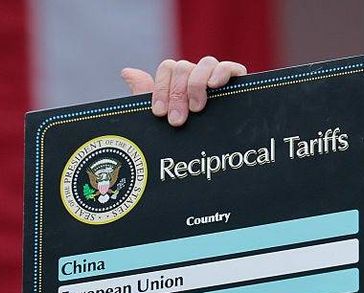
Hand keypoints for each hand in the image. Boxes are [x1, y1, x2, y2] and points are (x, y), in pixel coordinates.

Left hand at [121, 57, 246, 126]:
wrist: (213, 159)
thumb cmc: (184, 138)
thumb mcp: (161, 120)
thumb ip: (144, 95)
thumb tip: (126, 72)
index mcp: (179, 82)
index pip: (168, 68)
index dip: (161, 88)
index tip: (159, 113)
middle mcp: (197, 76)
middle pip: (183, 67)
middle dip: (176, 94)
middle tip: (177, 121)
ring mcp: (217, 79)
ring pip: (206, 63)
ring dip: (196, 85)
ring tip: (196, 109)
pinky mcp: (237, 84)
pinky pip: (230, 67)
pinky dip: (222, 72)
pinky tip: (214, 86)